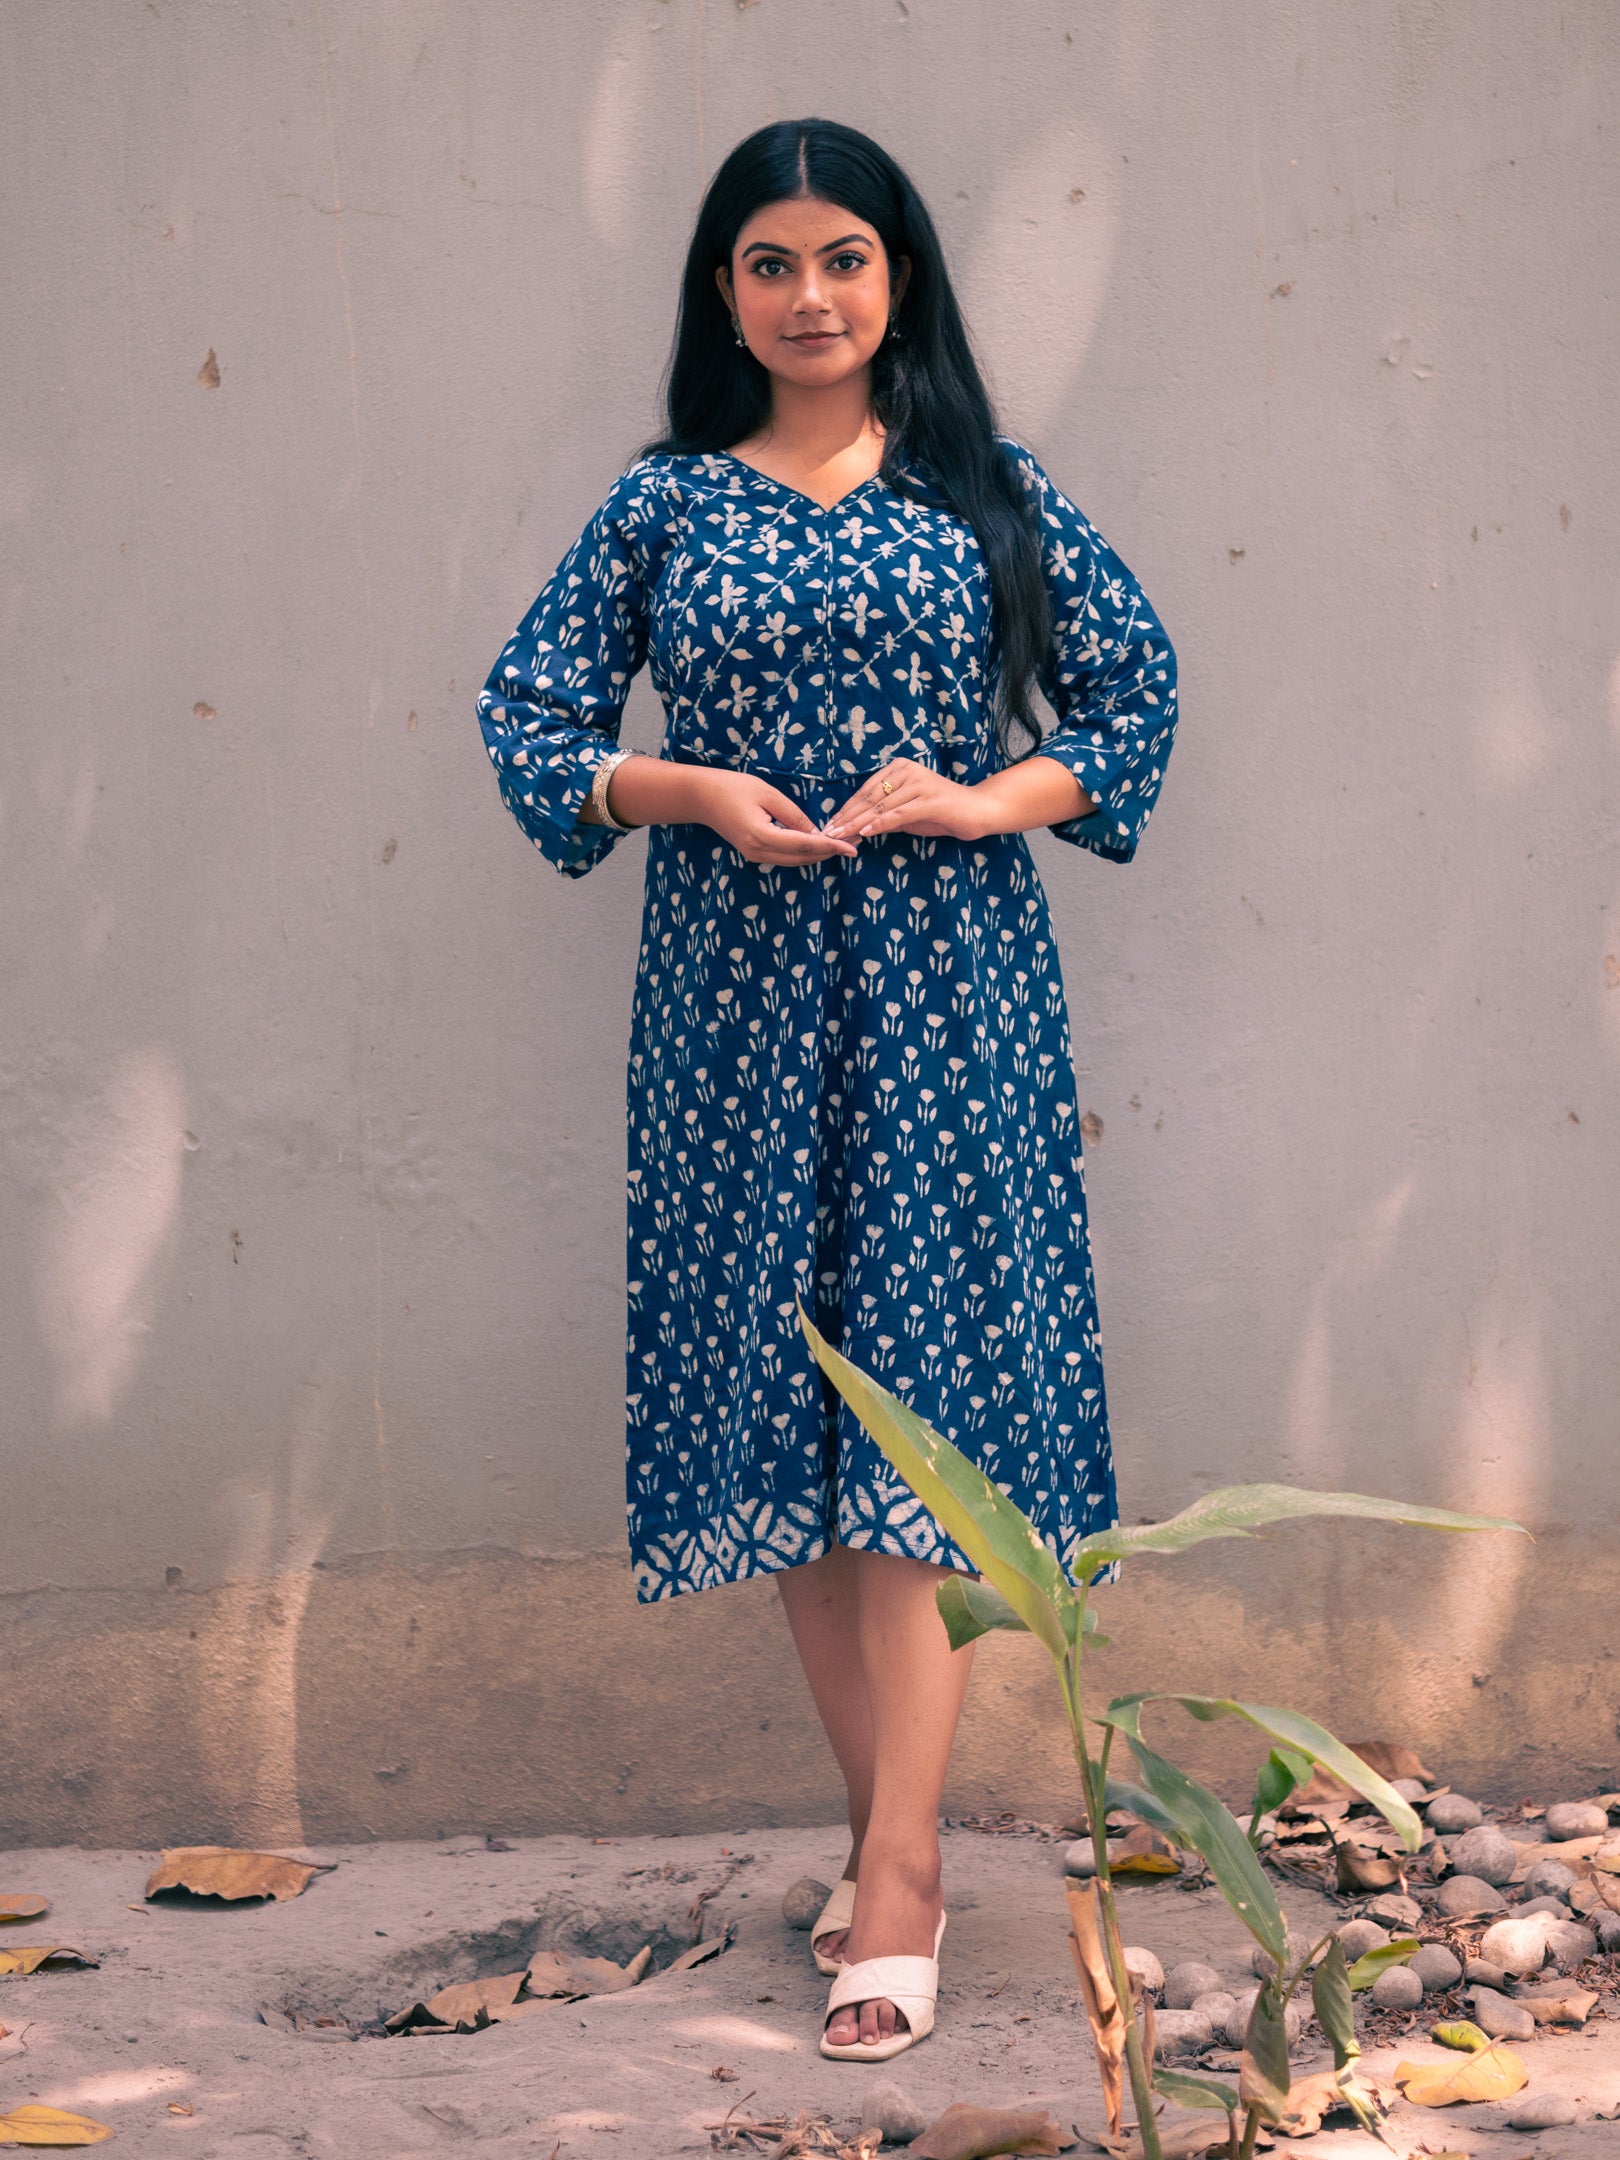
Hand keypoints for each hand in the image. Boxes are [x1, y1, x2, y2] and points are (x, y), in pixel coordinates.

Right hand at [687, 768, 859, 865]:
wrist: (700, 797)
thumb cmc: (732, 788)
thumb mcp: (768, 794)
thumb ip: (794, 815)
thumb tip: (817, 832)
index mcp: (762, 836)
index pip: (805, 846)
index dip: (832, 847)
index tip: (853, 849)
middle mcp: (759, 852)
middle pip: (803, 858)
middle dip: (830, 852)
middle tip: (855, 843)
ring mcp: (755, 856)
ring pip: (796, 860)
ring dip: (819, 854)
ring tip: (843, 843)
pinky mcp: (754, 854)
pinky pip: (786, 857)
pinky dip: (805, 852)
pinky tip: (820, 843)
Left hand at [822, 758, 988, 842]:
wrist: (978, 811)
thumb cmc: (941, 813)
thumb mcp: (906, 815)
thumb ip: (883, 818)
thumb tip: (855, 830)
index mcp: (899, 768)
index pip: (866, 791)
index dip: (846, 809)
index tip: (830, 825)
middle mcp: (907, 770)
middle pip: (869, 797)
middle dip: (847, 817)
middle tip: (829, 833)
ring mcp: (919, 783)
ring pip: (880, 807)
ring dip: (857, 824)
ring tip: (840, 836)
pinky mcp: (929, 800)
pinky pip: (898, 814)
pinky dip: (880, 824)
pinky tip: (865, 833)